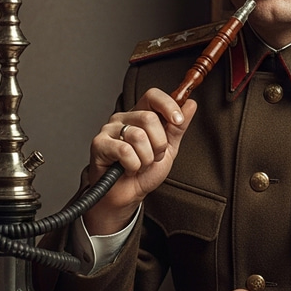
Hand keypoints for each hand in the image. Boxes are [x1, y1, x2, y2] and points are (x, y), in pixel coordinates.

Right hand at [83, 88, 196, 233]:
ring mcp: (109, 129)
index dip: (168, 105)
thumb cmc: (144, 172)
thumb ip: (178, 127)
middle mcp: (123, 118)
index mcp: (140, 115)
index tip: (178, 120)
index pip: (153, 96)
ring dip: (146, 158)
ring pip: (138, 136)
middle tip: (154, 156)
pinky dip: (133, 165)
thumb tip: (190, 104)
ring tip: (140, 164)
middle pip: (149, 118)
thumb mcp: (168, 148)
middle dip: (159, 144)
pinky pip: (125, 151)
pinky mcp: (99, 144)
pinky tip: (128, 169)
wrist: (127, 194)